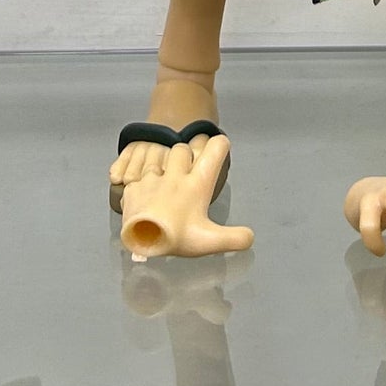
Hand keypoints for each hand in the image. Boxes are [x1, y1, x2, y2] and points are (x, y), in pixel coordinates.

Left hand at [118, 136, 252, 260]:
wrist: (141, 241)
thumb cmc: (178, 238)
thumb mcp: (209, 241)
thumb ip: (233, 238)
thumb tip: (251, 237)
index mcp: (196, 185)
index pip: (214, 150)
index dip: (219, 145)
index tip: (220, 147)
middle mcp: (175, 175)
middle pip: (182, 148)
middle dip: (185, 155)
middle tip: (186, 171)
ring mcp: (152, 178)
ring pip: (158, 154)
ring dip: (162, 163)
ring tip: (163, 181)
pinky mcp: (133, 185)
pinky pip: (137, 174)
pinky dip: (141, 180)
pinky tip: (144, 194)